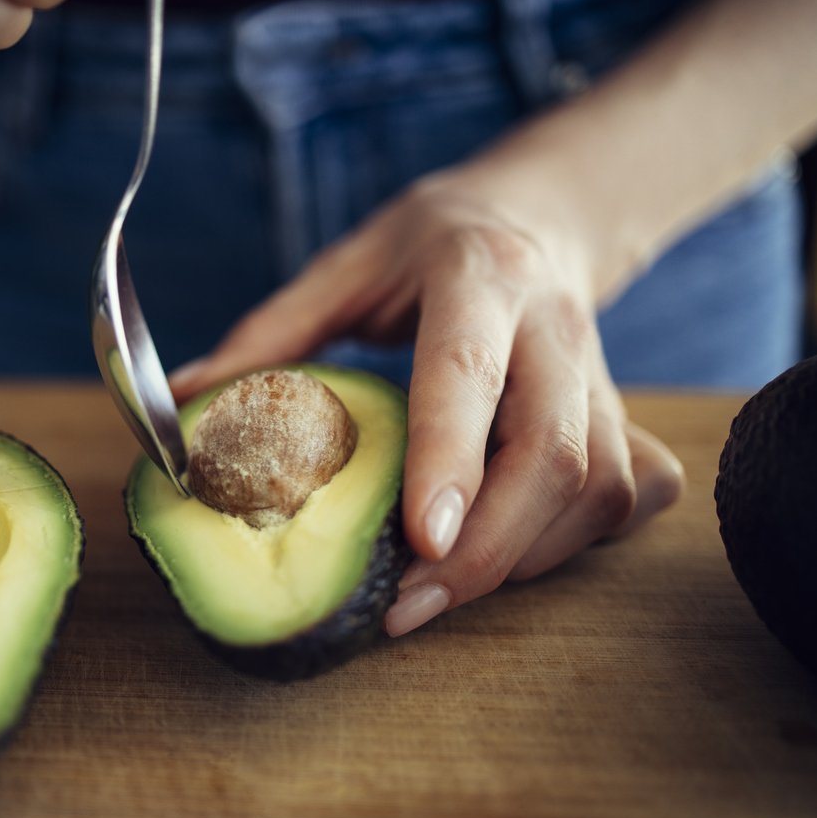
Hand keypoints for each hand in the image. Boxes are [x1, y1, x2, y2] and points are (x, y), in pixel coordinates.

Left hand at [169, 171, 684, 636]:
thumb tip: (185, 400)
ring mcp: (599, 372)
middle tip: (410, 606)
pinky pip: (631, 492)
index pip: (468, 372)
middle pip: (553, 453)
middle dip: (488, 548)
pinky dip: (580, 541)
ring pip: (599, 485)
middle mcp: (551, 327)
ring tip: (441, 590)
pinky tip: (520, 550)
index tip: (422, 541)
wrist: (539, 211)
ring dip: (525, 557)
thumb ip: (271, 334)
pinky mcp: (623, 410)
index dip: (450, 459)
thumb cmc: (429, 243)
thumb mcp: (346, 265)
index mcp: (475, 277)